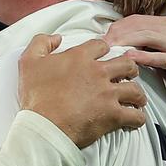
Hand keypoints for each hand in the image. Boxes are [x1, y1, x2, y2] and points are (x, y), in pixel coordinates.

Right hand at [19, 34, 146, 148]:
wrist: (42, 126)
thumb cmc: (35, 97)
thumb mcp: (28, 62)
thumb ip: (41, 43)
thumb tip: (57, 38)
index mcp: (79, 58)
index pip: (101, 46)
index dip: (103, 51)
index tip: (103, 57)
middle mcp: (98, 72)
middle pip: (126, 65)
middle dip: (129, 70)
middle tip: (126, 76)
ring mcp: (108, 94)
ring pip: (135, 90)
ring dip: (137, 94)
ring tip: (135, 99)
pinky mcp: (113, 115)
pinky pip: (135, 115)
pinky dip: (137, 118)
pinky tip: (134, 119)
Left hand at [105, 15, 165, 107]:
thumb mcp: (165, 50)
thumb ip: (146, 44)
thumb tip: (118, 46)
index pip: (136, 20)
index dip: (117, 27)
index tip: (101, 38)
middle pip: (140, 26)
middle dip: (118, 34)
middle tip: (100, 45)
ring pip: (149, 37)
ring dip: (127, 41)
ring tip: (110, 49)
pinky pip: (162, 57)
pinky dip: (144, 56)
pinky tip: (129, 59)